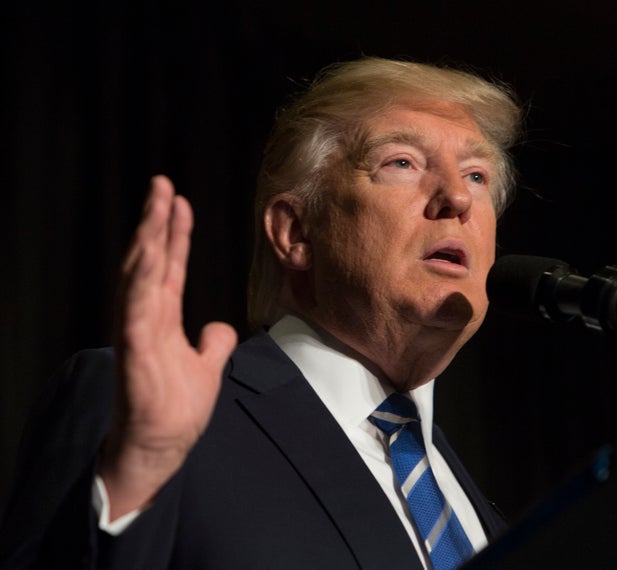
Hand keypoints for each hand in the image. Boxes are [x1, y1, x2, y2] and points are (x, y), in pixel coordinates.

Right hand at [99, 175, 236, 519]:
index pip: (168, 267)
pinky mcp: (135, 351)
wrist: (162, 445)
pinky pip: (136, 309)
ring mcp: (138, 332)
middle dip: (157, 222)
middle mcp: (146, 318)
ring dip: (148, 238)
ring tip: (157, 202)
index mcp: (162, 319)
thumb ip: (213, 343)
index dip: (174, 234)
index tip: (180, 203)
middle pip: (150, 260)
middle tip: (163, 184)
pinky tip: (148, 252)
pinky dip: (141, 280)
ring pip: (140, 274)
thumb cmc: (176, 409)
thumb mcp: (207, 368)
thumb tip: (221, 327)